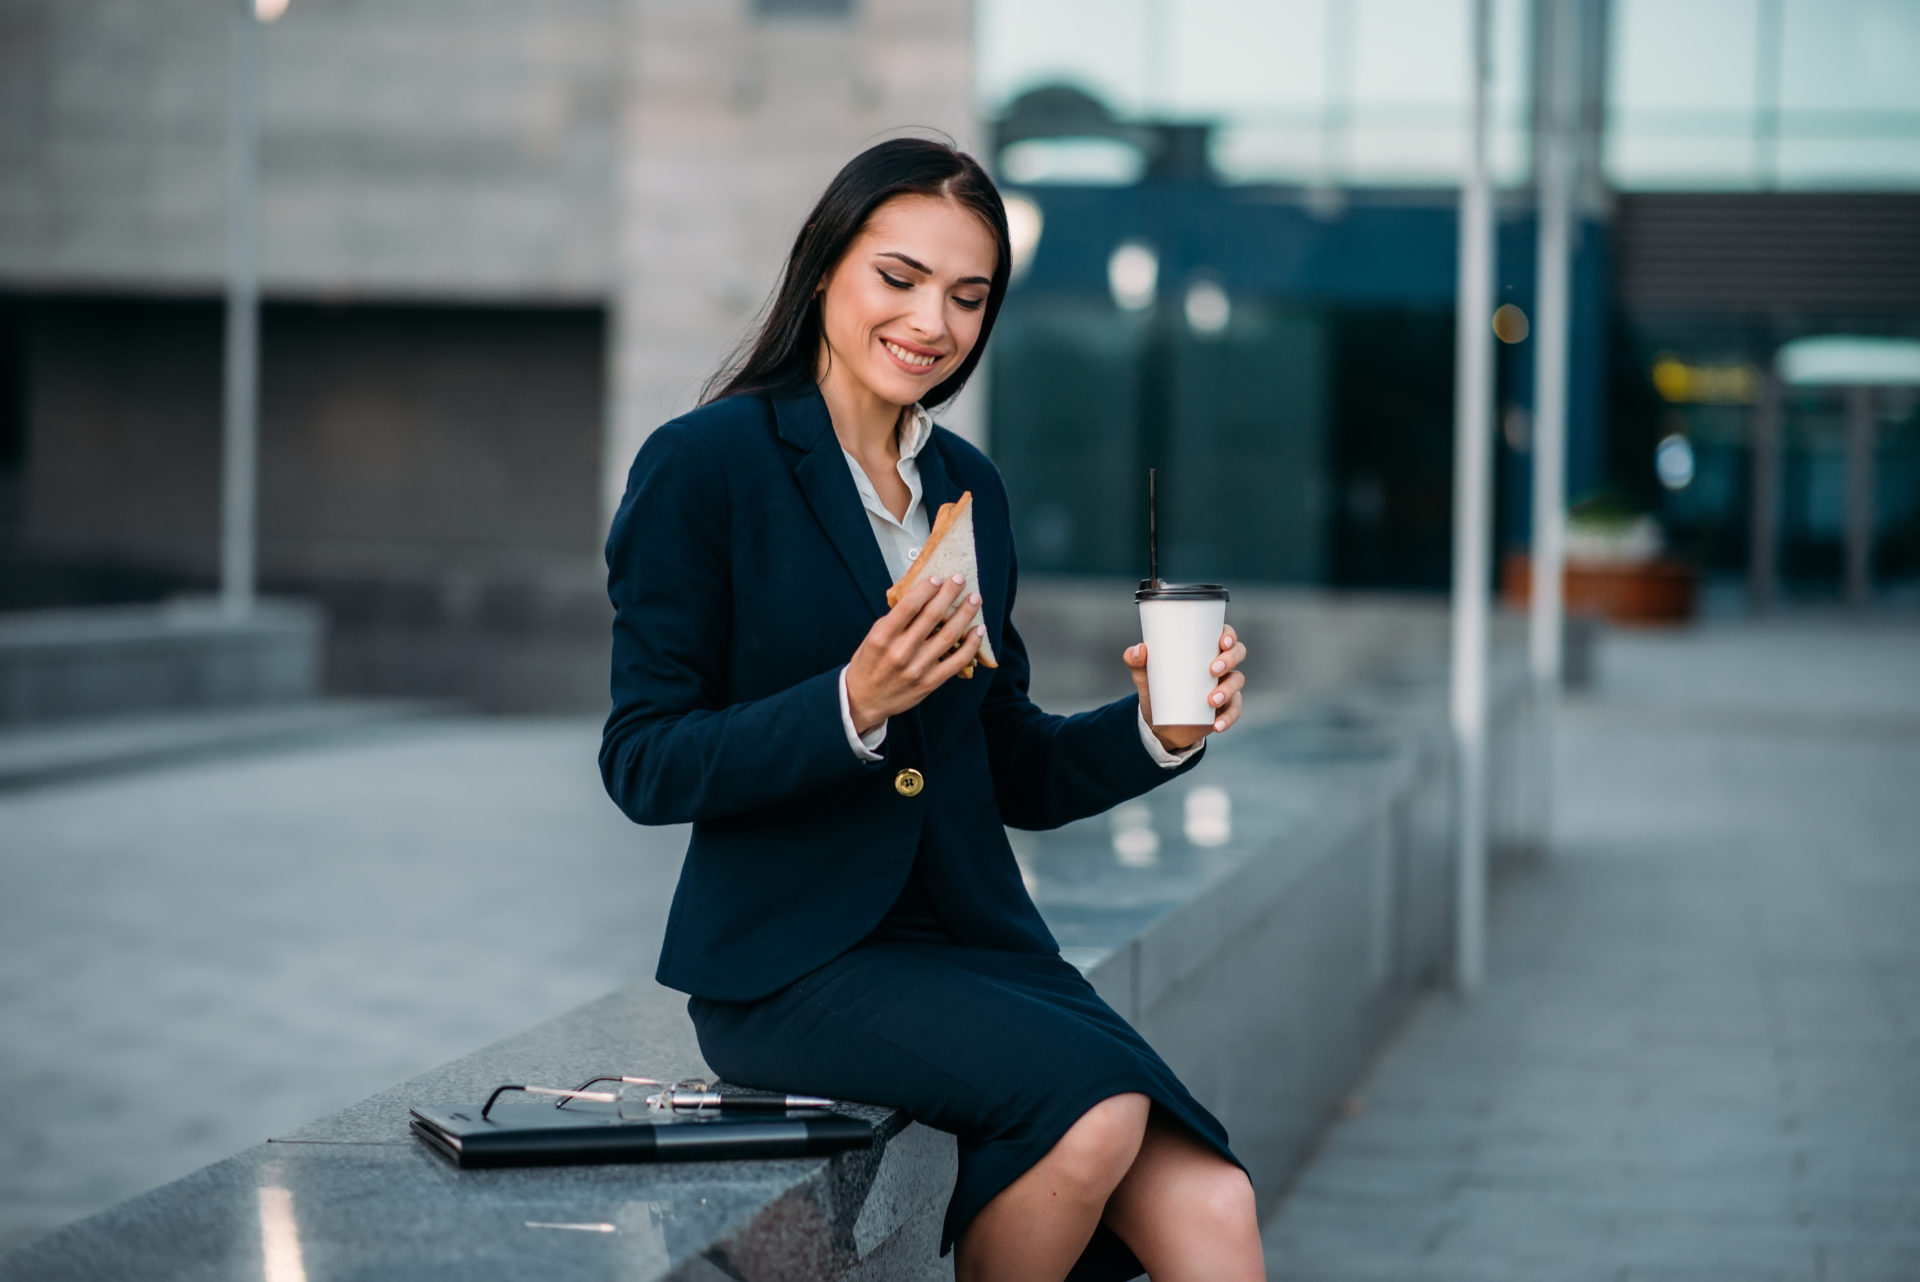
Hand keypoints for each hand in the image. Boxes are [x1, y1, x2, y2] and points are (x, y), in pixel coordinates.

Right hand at [845, 572, 984, 734]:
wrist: (864, 700)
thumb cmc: (869, 665)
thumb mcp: (873, 637)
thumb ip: (895, 620)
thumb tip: (921, 597)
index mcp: (883, 637)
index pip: (909, 606)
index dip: (926, 589)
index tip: (938, 578)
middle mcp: (901, 652)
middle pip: (932, 616)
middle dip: (949, 594)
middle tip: (960, 580)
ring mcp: (918, 668)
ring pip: (949, 635)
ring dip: (965, 614)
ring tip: (974, 599)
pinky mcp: (930, 682)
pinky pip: (957, 661)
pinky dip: (971, 644)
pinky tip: (978, 630)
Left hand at [1122, 624, 1245, 753]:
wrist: (1160, 723)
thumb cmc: (1157, 689)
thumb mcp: (1144, 675)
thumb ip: (1136, 661)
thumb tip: (1138, 650)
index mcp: (1204, 649)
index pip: (1224, 635)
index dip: (1229, 634)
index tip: (1222, 641)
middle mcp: (1220, 664)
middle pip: (1237, 653)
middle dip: (1230, 659)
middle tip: (1213, 670)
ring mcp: (1225, 686)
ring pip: (1237, 681)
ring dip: (1228, 689)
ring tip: (1211, 700)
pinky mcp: (1225, 708)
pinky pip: (1234, 710)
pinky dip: (1228, 718)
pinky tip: (1217, 724)